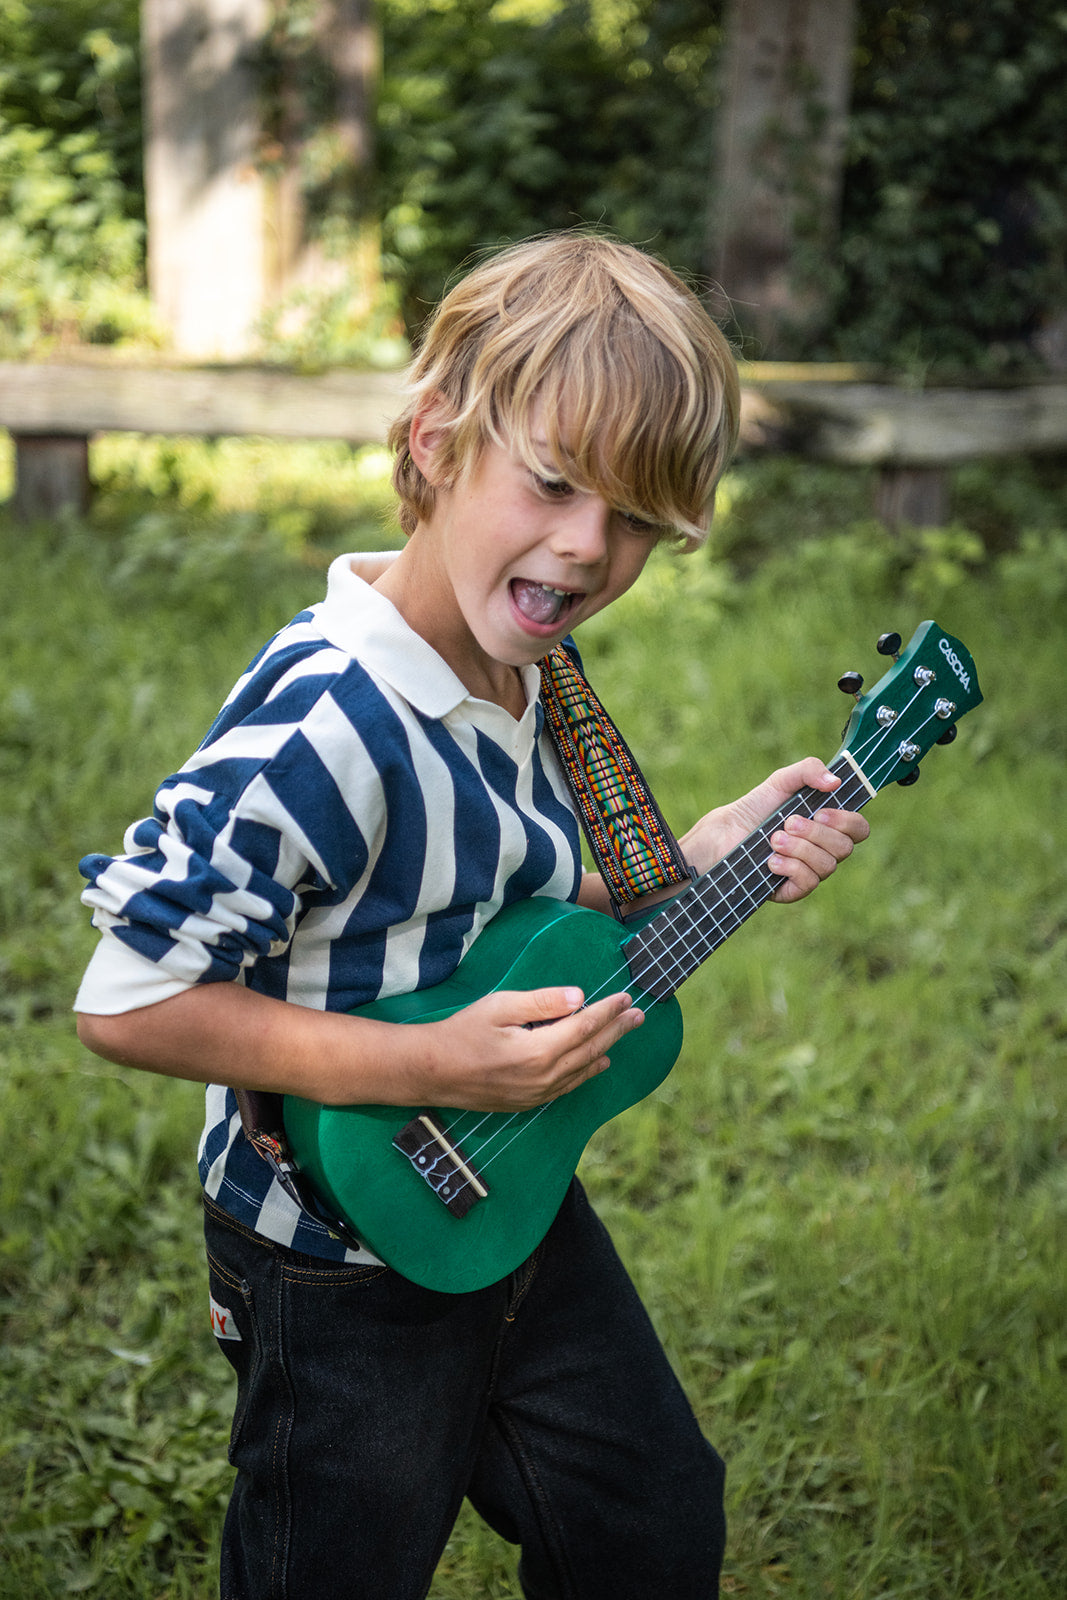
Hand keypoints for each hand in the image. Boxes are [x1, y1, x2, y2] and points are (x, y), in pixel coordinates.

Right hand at [418, 986, 644, 1112]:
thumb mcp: (500, 1006)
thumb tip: (578, 997)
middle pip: (591, 1049)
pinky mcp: (528, 1102)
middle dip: (617, 1029)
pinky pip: (568, 1086)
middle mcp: (544, 1077)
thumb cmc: (462, 1032)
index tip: (626, 997)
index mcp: (538, 1050)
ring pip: (583, 1069)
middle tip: (638, 1015)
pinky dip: (587, 1071)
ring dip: (607, 1049)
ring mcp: (537, 1093)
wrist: (432, 1072)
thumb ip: (541, 1002)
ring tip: (624, 1032)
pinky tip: (597, 1063)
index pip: (584, 1026)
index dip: (608, 1011)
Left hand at [679, 757, 869, 905]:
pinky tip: (771, 861)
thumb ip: (808, 770)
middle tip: (788, 822)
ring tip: (773, 839)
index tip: (821, 813)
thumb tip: (836, 781)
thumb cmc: (753, 809)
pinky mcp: (791, 890)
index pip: (858, 829)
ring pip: (828, 866)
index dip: (847, 821)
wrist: (721, 835)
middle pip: (845, 848)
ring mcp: (808, 871)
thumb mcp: (779, 781)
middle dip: (816, 834)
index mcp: (826, 825)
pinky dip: (791, 868)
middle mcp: (822, 850)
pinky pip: (809, 883)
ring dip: (800, 849)